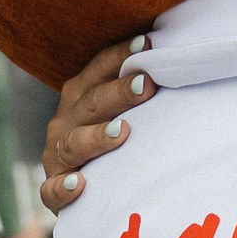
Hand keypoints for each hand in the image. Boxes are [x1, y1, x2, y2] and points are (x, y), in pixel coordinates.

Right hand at [39, 35, 155, 213]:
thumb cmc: (116, 145)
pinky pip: (53, 189)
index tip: (149, 43)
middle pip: (92, 102)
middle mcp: (66, 121)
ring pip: (74, 143)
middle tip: (147, 84)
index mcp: (81, 96)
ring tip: (122, 131)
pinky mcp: (52, 189)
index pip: (100, 68)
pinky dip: (64, 187)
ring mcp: (57, 155)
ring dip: (97, 136)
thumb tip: (184, 65)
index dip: (121, 55)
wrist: (87, 194)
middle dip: (119, 92)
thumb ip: (142, 93)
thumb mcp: (123, 113)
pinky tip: (80, 183)